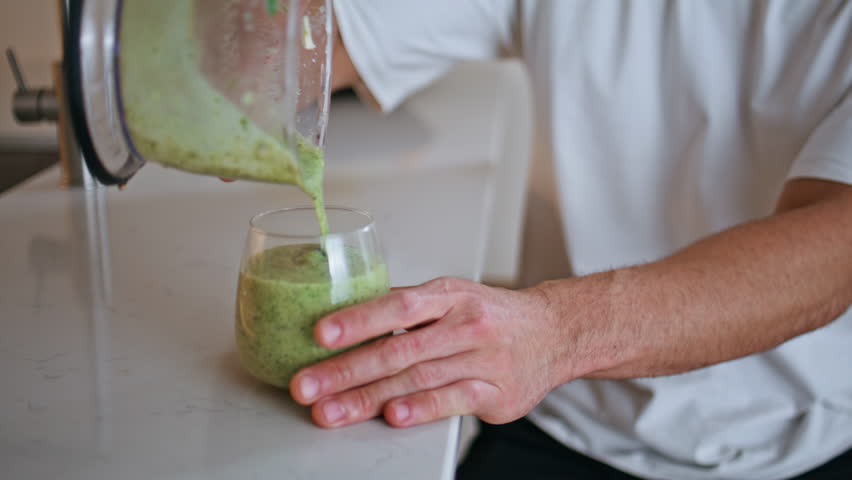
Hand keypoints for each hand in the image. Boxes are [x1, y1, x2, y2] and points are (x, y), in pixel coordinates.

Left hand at [289, 277, 567, 427]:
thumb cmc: (492, 314)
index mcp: (450, 295)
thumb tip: (347, 315)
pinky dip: (421, 409)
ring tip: (331, 412)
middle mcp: (466, 324)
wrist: (554, 333)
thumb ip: (408, 308)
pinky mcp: (495, 393)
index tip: (320, 334)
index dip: (358, 319)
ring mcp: (483, 359)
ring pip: (418, 379)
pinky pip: (453, 401)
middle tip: (307, 386)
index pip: (399, 304)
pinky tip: (392, 416)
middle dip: (347, 370)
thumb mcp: (454, 296)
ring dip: (369, 398)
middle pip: (400, 349)